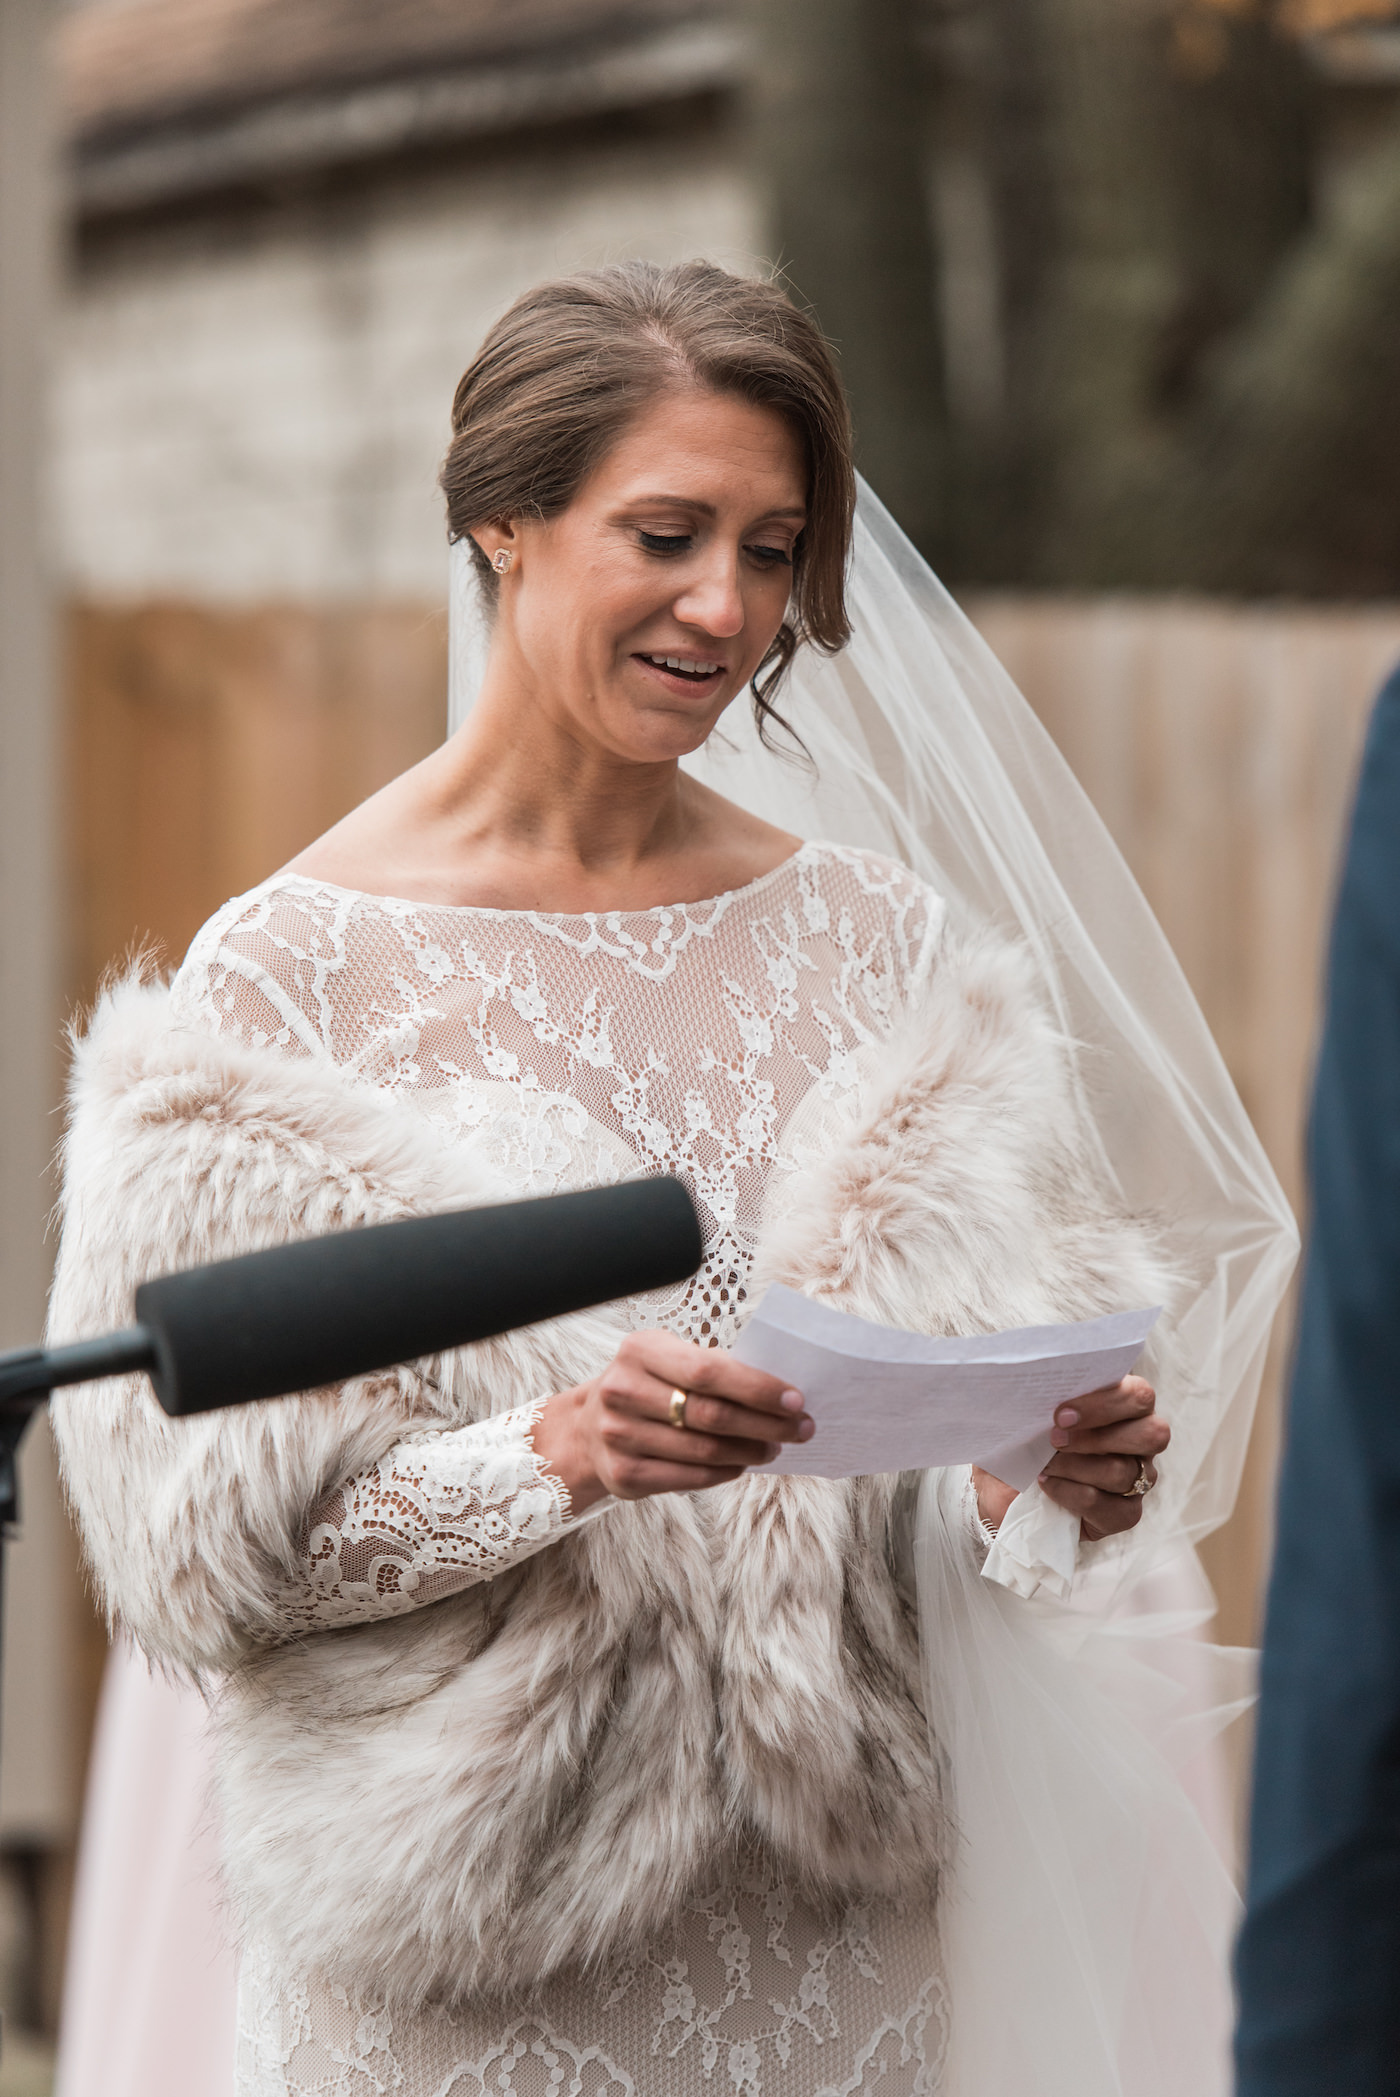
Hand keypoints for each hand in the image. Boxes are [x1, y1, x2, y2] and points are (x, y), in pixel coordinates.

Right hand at [530, 1329, 814, 1515]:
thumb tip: (780, 1392)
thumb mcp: (669, 1360)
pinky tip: (741, 1464)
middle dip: (765, 1424)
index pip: (708, 1370)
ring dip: (749, 1451)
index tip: (796, 1400)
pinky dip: (723, 1472)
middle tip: (800, 1430)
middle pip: (710, 1414)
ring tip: (774, 1448)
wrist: (588, 1426)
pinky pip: (688, 1478)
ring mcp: (617, 1435)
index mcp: (640, 1350)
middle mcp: (622, 1390)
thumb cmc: (648, 1386)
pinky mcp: (622, 1474)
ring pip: (703, 1450)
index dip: (757, 1388)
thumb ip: (713, 1369)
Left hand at [972, 1375, 1168, 1541]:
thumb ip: (1046, 1396)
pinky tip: (1047, 1485)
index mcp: (1124, 1404)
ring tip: (1045, 1464)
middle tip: (1055, 1439)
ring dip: (1076, 1467)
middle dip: (1099, 1436)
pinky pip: (1111, 1507)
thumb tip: (1036, 1387)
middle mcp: (1140, 1440)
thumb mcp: (1030, 1413)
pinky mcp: (1125, 1514)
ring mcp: (1138, 1479)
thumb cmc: (1025, 1438)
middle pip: (1153, 1433)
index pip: (1138, 1395)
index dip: (1106, 1403)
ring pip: (1123, 1472)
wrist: (1005, 1488)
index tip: (1061, 1412)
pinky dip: (1071, 1494)